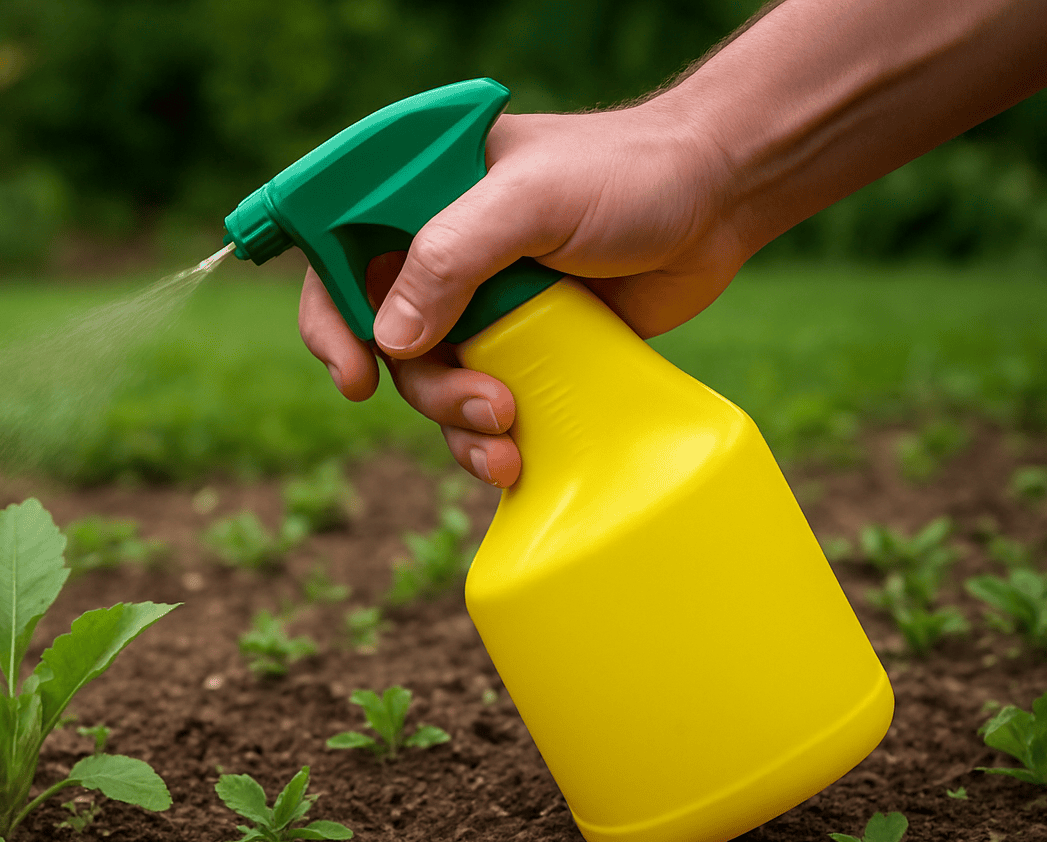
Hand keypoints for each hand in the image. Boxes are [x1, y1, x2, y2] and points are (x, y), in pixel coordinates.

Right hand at [297, 102, 745, 487]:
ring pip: (430, 383)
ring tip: (509, 437)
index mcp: (418, 195)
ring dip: (456, 422)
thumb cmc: (626, 176)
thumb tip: (387, 341)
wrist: (719, 202)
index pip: (335, 257)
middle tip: (482, 405)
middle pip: (382, 340)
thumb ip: (451, 258)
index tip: (354, 375)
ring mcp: (481, 304)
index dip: (329, 321)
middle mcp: (439, 252)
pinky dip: (485, 439)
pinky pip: (478, 405)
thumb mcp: (528, 201)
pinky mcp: (524, 347)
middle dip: (423, 387)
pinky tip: (514, 458)